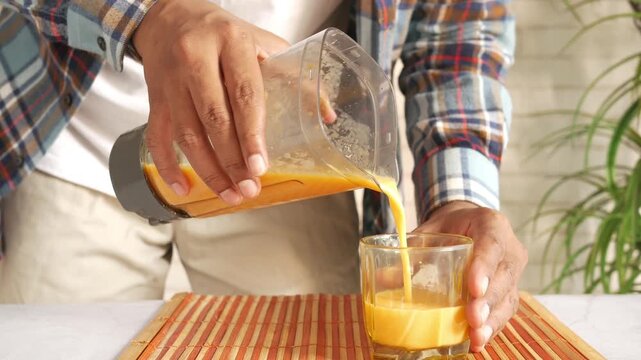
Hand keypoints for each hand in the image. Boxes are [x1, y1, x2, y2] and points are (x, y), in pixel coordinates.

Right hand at [133, 0, 288, 204]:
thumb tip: (328, 114)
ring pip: (187, 133)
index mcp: (231, 42)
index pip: (244, 93)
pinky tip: (184, 188)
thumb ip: (294, 75)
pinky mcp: (155, 96)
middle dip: (233, 160)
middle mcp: (196, 59)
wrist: (169, 16)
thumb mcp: (262, 43)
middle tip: (249, 188)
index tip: (260, 165)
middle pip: (214, 119)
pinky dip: (168, 166)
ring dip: (209, 170)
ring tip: (230, 194)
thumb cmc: (223, 33)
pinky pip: (157, 136)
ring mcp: (171, 80)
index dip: (252, 134)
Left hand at [414, 201, 527, 351]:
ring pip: (507, 298)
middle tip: (472, 319)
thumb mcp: (431, 230)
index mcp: (492, 224)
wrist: (469, 225)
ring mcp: (513, 272)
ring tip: (475, 337)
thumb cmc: (450, 226)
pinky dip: (491, 327)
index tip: (473, 288)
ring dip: (491, 320)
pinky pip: (505, 311)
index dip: (484, 267)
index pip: (492, 244)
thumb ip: (410, 249)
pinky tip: (477, 341)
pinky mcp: (509, 291)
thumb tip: (380, 277)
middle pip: (503, 276)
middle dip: (487, 301)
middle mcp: (509, 248)